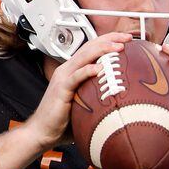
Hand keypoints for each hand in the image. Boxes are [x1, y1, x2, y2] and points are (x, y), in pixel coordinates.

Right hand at [24, 32, 131, 151]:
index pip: (92, 48)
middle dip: (110, 39)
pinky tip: (100, 68)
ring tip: (118, 47)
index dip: (109, 40)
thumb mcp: (85, 102)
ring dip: (103, 49)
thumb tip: (121, 100)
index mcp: (73, 70)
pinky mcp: (61, 89)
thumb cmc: (62, 120)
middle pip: (90, 46)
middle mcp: (67, 69)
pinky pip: (75, 77)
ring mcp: (63, 77)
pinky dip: (88, 70)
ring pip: (84, 56)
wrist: (42, 131)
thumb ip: (98, 96)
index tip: (126, 39)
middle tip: (127, 37)